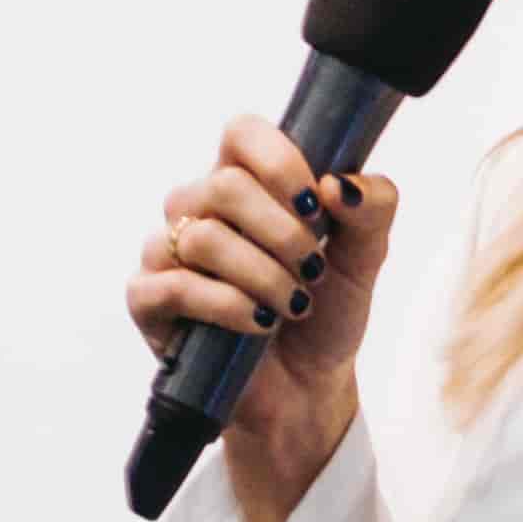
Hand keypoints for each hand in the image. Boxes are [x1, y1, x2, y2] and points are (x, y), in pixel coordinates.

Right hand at [121, 119, 404, 521]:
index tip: (316, 204)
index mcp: (246, 181)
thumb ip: (373, 208)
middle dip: (282, 233)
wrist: (306, 388)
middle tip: (313, 270)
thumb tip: (340, 184)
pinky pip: (174, 286)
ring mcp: (168, 252)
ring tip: (294, 305)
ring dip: (262, 275)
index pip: (242, 133)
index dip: (278, 161)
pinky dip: (226, 306)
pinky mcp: (149, 300)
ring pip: (202, 237)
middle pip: (223, 185)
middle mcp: (200, 208)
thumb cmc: (327, 312)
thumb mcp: (366, 257)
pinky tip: (257, 324)